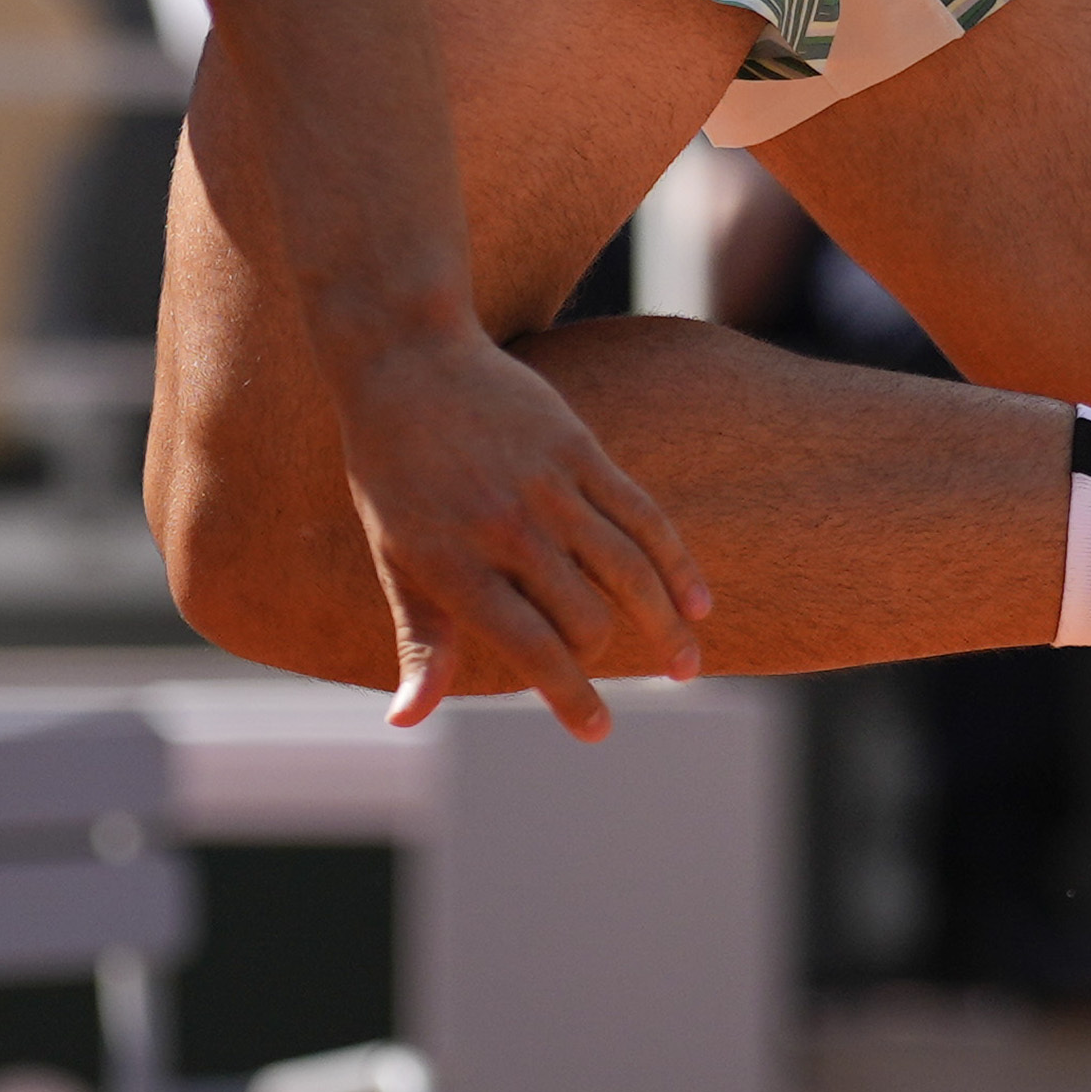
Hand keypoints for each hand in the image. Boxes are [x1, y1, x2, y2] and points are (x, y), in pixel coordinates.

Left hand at [326, 318, 713, 739]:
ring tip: (683, 666)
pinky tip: (698, 603)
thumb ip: (420, 639)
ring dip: (664, 626)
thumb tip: (406, 721)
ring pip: (628, 572)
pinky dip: (677, 564)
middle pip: (584, 617)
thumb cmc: (392, 472)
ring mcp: (549, 487)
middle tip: (602, 669)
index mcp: (456, 564)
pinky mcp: (579, 450)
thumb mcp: (393, 557)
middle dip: (597, 656)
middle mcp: (508, 529)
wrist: (407, 361)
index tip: (596, 729)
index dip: (570, 697)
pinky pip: (644, 515)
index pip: (530, 648)